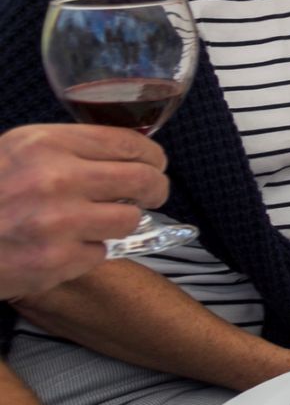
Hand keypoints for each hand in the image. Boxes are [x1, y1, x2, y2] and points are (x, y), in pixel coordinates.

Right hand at [0, 127, 168, 298]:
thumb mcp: (19, 152)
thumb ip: (70, 149)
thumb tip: (131, 152)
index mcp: (44, 144)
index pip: (129, 144)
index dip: (152, 156)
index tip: (154, 164)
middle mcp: (54, 178)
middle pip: (144, 180)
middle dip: (154, 188)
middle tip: (150, 194)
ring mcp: (57, 222)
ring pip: (129, 219)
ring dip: (118, 221)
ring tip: (93, 221)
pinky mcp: (57, 260)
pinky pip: (101, 252)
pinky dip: (88, 251)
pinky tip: (61, 245)